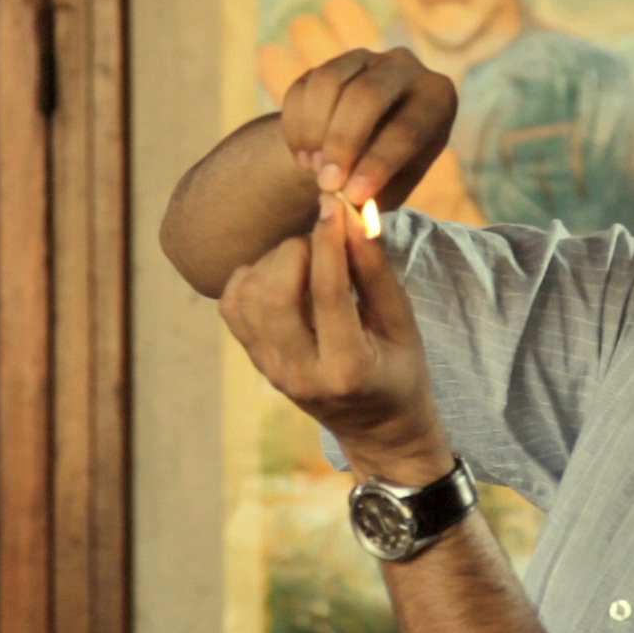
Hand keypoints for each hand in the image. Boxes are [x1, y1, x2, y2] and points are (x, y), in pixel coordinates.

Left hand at [219, 193, 453, 485]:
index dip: (330, 241)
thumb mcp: (401, 323)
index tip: (336, 204)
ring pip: (247, 296)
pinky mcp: (256, 362)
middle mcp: (299, 374)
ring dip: (274, 262)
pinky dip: (251, 277)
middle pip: (274, 294)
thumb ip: (375, 271)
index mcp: (347, 369)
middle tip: (324, 241)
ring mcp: (271, 371)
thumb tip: (355, 215)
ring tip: (308, 260)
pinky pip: (232, 306)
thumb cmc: (400, 370)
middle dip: (297, 250)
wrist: (377, 428)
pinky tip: (283, 276)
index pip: (328, 293)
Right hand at [260, 0, 481, 223]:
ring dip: (314, 131)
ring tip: (313, 168)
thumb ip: (374, 198)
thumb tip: (345, 202)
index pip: (407, 130)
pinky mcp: (329, 62)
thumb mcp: (393, 190)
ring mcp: (364, 59)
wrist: (367, 147)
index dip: (378, 164)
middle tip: (327, 183)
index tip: (353, 196)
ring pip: (329, 82)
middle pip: (367, 95)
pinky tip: (302, 155)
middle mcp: (404, 67)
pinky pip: (304, 85)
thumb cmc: (391, 172)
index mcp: (437, 99)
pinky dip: (296, 125)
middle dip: (342, 142)